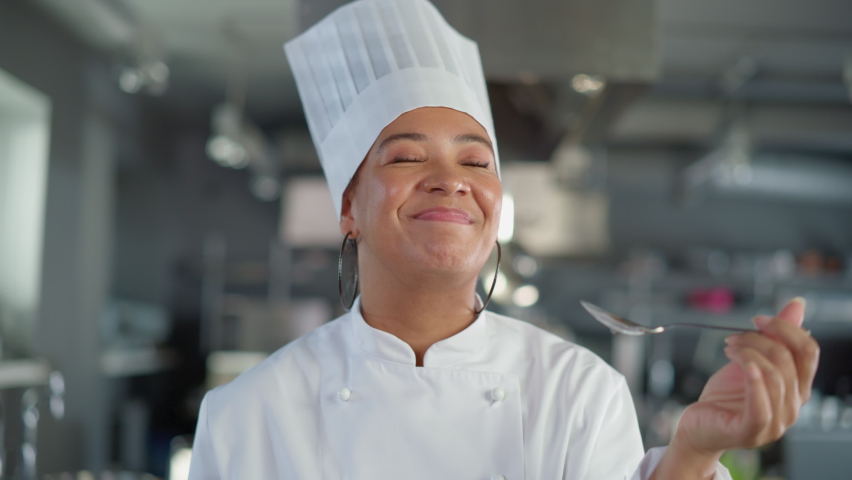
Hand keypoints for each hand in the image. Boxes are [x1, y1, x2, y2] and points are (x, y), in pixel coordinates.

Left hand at [651, 297, 819, 479]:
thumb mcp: (750, 360)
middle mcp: (793, 407)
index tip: (758, 319)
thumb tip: (798, 304)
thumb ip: (775, 337)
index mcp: (797, 388)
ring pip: (774, 377)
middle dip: (758, 340)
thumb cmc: (726, 396)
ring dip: (748, 354)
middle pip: (788, 360)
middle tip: (733, 337)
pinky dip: (755, 383)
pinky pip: (761, 408)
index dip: (786, 328)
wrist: (699, 424)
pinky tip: (745, 366)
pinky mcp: (752, 432)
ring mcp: (775, 423)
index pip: (808, 352)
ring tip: (728, 348)